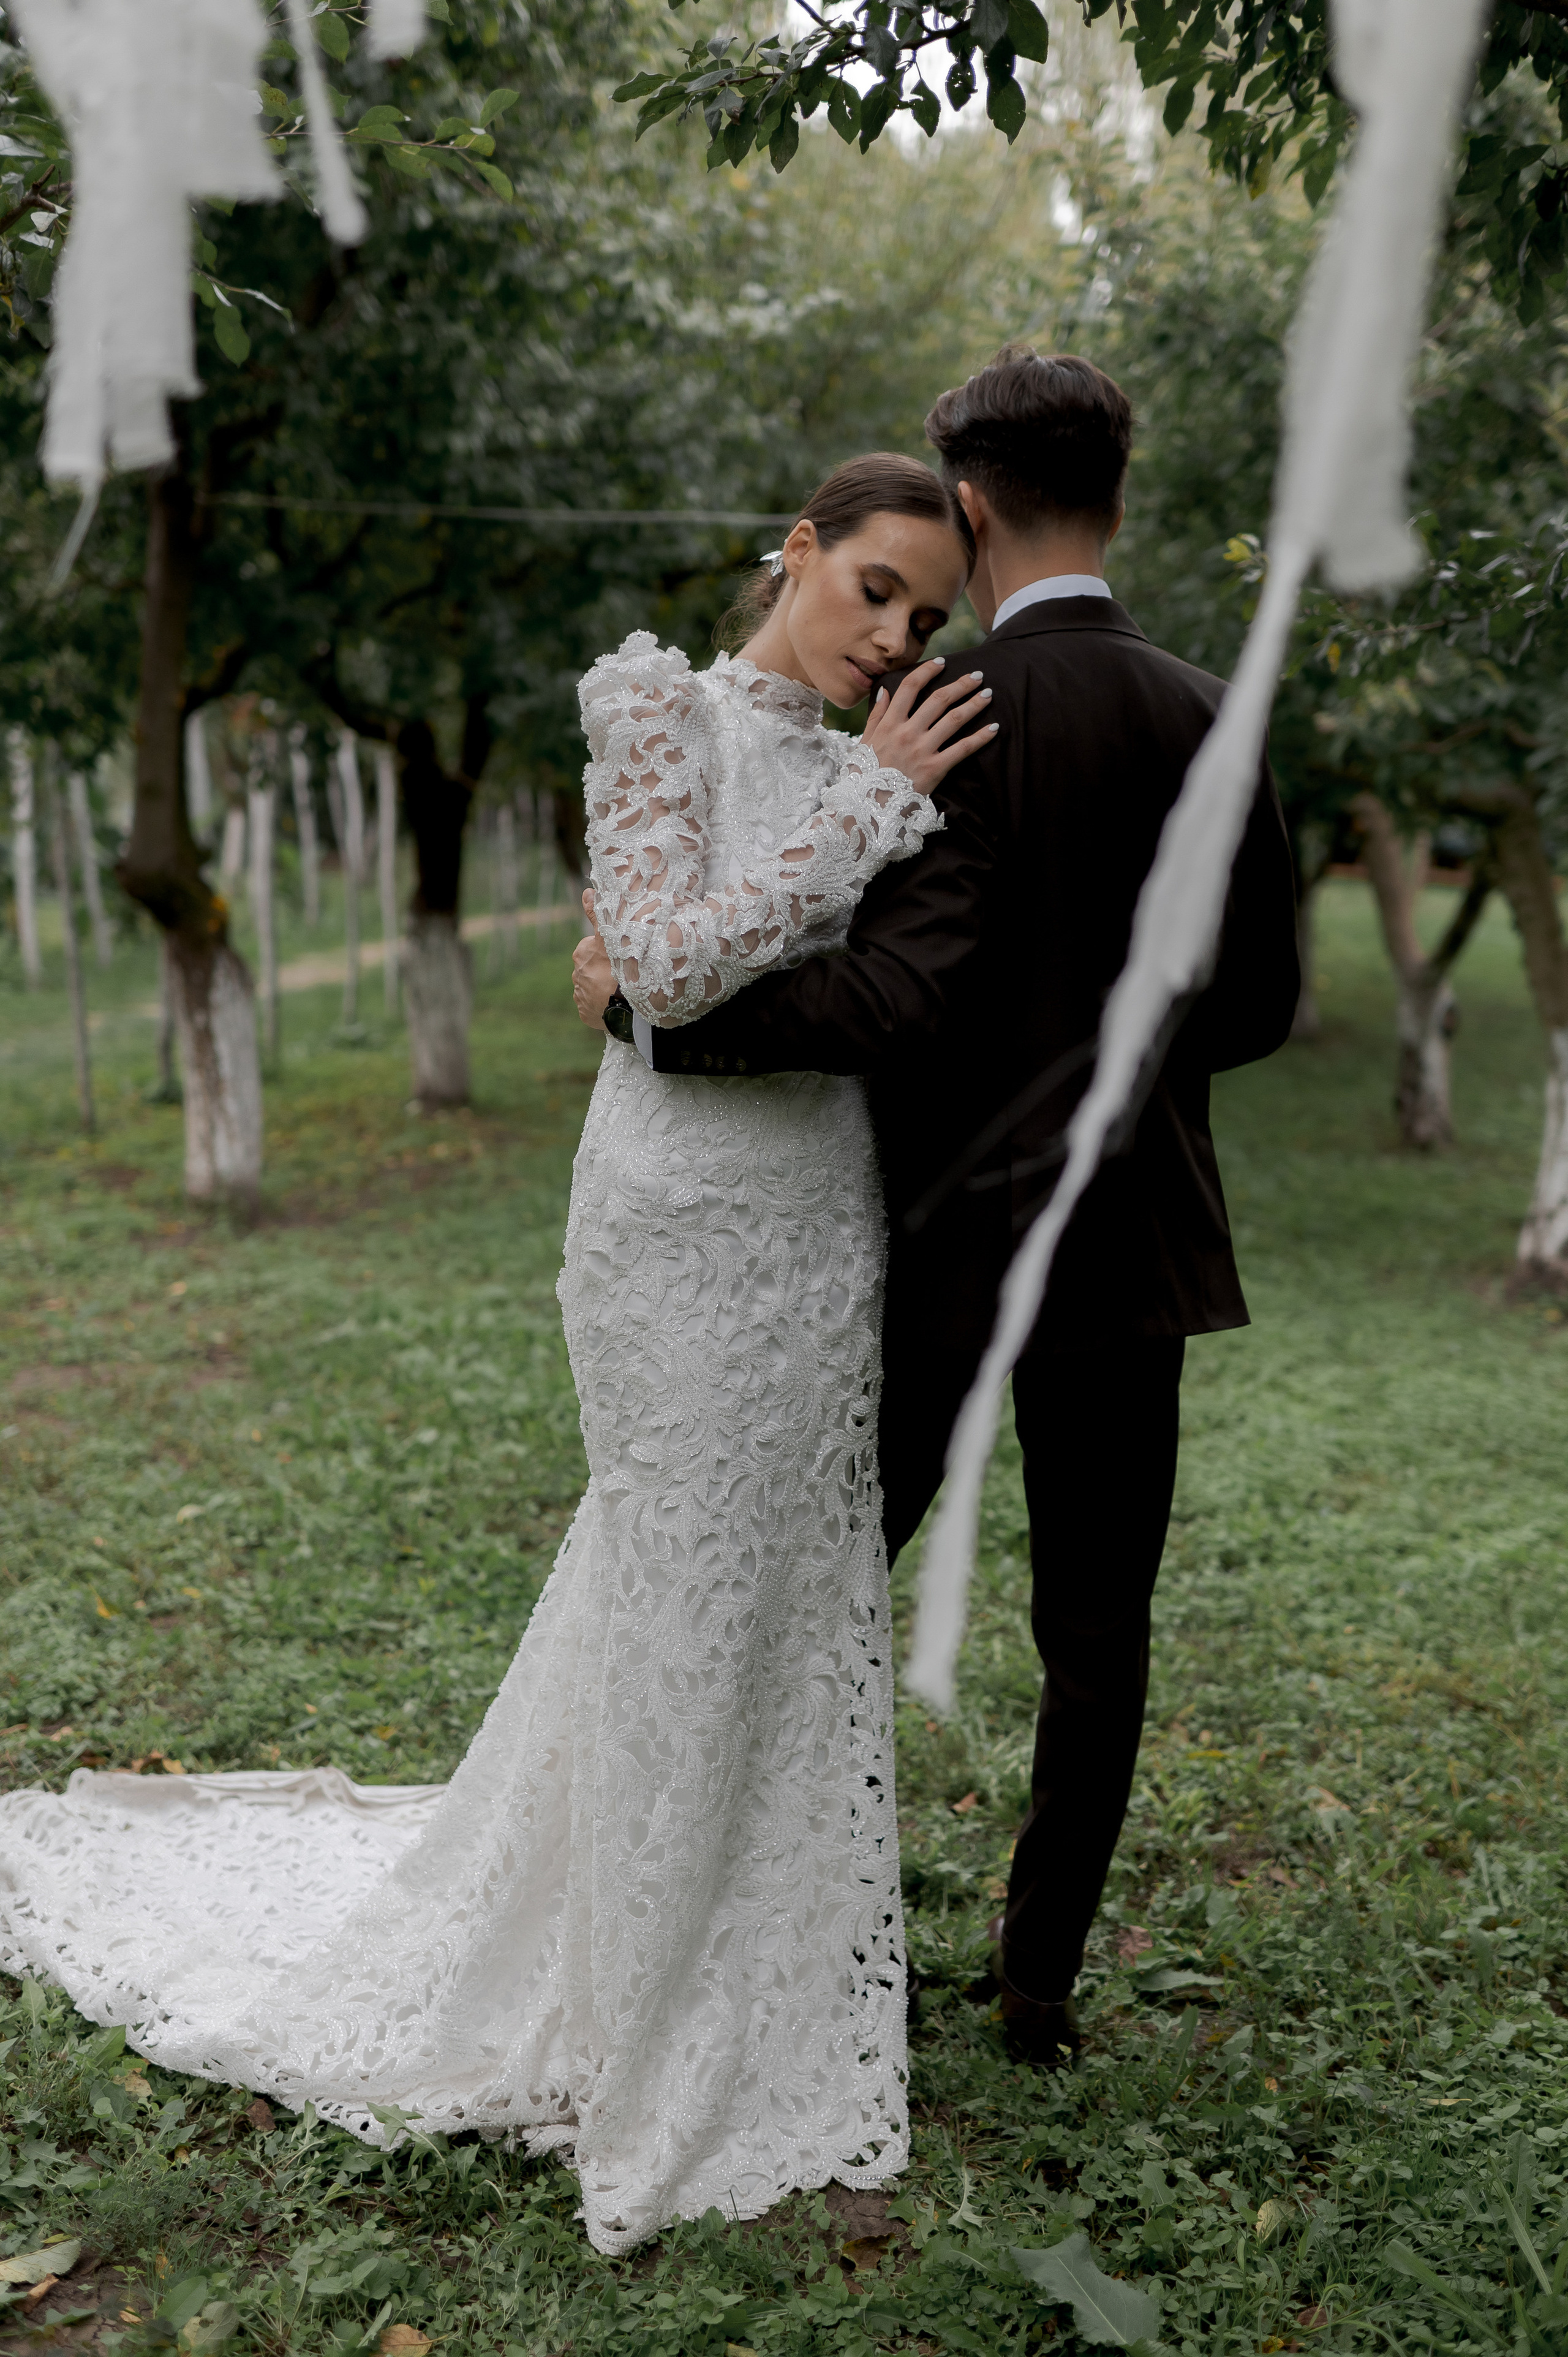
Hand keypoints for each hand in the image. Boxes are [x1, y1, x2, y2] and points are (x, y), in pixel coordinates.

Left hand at [573, 890, 615, 1029]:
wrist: (622, 1008)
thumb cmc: (617, 969)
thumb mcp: (608, 937)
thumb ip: (597, 914)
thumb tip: (586, 892)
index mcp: (581, 954)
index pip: (594, 948)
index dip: (609, 951)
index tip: (621, 957)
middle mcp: (577, 975)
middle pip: (594, 968)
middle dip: (606, 970)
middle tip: (623, 975)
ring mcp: (581, 996)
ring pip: (594, 988)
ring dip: (605, 988)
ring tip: (621, 991)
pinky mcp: (586, 1013)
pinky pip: (595, 1007)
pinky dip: (604, 1005)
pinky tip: (615, 1004)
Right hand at [860, 657, 997, 794]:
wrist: (868, 808)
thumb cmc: (864, 777)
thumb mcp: (863, 743)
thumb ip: (875, 715)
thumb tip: (884, 690)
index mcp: (889, 723)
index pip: (910, 687)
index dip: (928, 671)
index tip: (942, 663)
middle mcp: (907, 732)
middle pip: (939, 699)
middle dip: (961, 684)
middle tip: (977, 675)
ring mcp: (922, 750)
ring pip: (954, 719)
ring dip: (974, 704)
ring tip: (988, 694)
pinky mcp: (935, 769)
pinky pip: (962, 749)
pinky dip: (980, 737)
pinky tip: (994, 727)